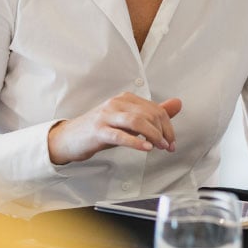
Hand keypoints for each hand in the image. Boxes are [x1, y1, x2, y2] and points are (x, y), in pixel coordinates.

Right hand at [47, 93, 180, 165]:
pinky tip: (145, 148)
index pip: (155, 109)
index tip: (172, 141)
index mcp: (125, 98)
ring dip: (153, 136)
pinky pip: (120, 135)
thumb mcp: (128, 121)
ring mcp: (106, 116)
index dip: (168, 126)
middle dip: (163, 132)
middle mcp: (116, 103)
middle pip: (148, 114)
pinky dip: (135, 142)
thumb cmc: (100, 129)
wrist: (70, 138)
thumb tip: (177, 103)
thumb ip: (152, 113)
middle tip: (168, 147)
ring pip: (136, 121)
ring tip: (160, 147)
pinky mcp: (98, 131)